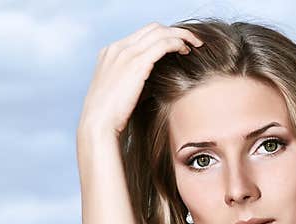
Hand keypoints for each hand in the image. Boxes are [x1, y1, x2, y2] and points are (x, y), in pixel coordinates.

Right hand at [78, 22, 203, 137]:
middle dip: (176, 31)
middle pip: (153, 28)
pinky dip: (177, 43)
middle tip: (193, 41)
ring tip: (196, 44)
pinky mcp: (136, 64)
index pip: (142, 34)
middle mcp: (118, 47)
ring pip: (160, 32)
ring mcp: (126, 53)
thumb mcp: (123, 90)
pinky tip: (186, 51)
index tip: (179, 45)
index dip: (164, 36)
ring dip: (181, 35)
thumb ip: (138, 79)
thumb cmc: (113, 115)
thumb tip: (159, 80)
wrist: (99, 123)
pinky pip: (162, 44)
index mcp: (112, 52)